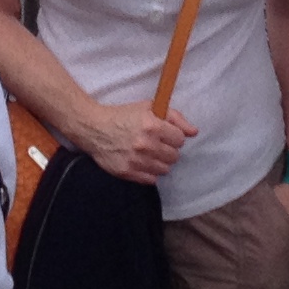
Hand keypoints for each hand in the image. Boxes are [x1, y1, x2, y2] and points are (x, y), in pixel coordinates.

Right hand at [78, 99, 193, 183]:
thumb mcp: (149, 108)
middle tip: (157, 144)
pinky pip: (151, 180)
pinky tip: (141, 162)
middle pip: (174, 156)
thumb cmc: (123, 116)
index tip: (165, 134)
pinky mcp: (127, 172)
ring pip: (164, 169)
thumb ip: (175, 118)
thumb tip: (194, 132)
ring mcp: (136, 160)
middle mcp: (145, 144)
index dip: (174, 136)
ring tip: (149, 153)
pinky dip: (149, 172)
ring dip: (159, 162)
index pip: (180, 139)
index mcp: (152, 126)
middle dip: (168, 149)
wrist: (94, 128)